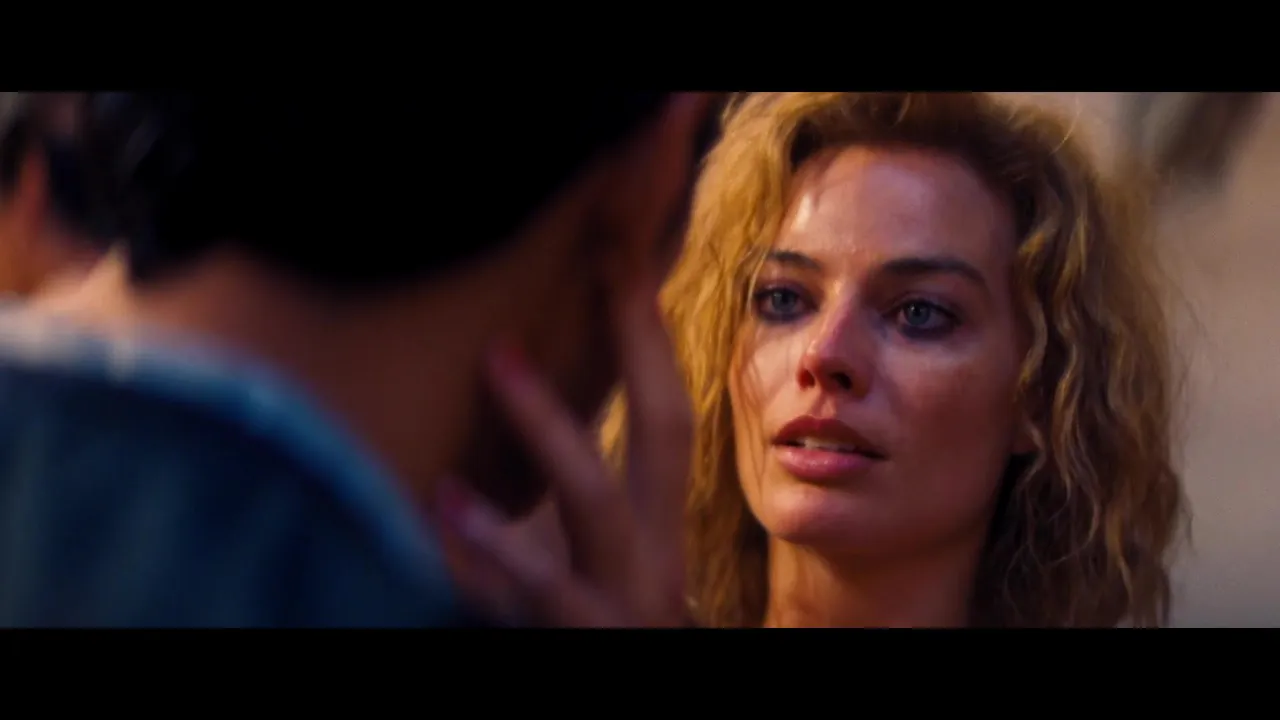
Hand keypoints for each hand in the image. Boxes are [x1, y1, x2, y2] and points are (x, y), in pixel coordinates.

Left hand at [435, 274, 692, 626]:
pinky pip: (540, 592)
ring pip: (599, 509)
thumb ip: (561, 512)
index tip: (621, 263)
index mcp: (657, 537)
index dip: (648, 342)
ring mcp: (624, 605)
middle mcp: (656, 563)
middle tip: (602, 269)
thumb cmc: (594, 636)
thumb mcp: (591, 572)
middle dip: (635, 351)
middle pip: (666, 437)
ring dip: (549, 431)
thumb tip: (502, 422)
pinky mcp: (582, 642)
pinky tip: (440, 509)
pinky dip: (491, 548)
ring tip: (498, 363)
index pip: (669, 421)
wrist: (628, 688)